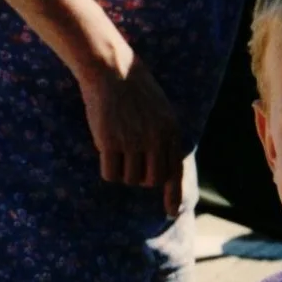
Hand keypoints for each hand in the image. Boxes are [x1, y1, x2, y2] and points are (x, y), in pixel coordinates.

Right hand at [78, 53, 185, 217]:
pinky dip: (108, 169)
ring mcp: (133, 141)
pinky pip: (110, 174)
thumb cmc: (134, 89)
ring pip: (130, 179)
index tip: (172, 212)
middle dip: (141, 177)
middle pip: (151, 180)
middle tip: (131, 161)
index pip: (175, 171)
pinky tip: (105, 150)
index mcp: (171, 130)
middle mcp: (155, 139)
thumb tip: (160, 172)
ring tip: (117, 147)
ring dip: (122, 170)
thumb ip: (164, 138)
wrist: (111, 68)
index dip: (174, 194)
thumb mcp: (160, 111)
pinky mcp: (110, 142)